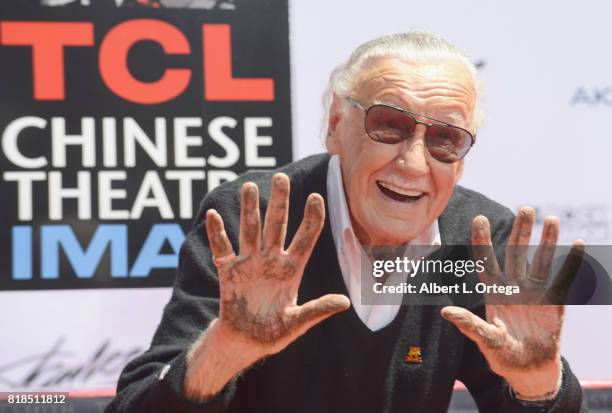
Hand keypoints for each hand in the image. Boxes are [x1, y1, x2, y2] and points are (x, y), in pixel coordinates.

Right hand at [205, 173, 349, 354]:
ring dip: (249, 209)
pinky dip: (217, 234)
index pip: (305, 239)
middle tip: (281, 177)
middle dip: (279, 202)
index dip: (311, 219)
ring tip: (250, 186)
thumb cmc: (274, 333)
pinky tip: (214, 215)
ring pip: (250, 230)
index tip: (316, 196)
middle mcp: (271, 261)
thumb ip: (317, 311)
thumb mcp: (297, 323)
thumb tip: (345, 303)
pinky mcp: (229, 272)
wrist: (246, 342)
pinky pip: (222, 249)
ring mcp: (249, 264)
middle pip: (276, 226)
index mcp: (291, 270)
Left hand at [441, 207, 584, 399]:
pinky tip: (577, 243)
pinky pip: (564, 280)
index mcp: (494, 292)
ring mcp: (535, 292)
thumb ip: (469, 326)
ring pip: (541, 261)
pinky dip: (571, 263)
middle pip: (517, 253)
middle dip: (521, 231)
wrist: (529, 369)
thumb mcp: (485, 340)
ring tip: (552, 219)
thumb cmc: (502, 354)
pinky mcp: (555, 303)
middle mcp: (514, 286)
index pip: (486, 261)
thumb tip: (445, 312)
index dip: (482, 241)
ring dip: (547, 241)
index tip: (479, 218)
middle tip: (525, 208)